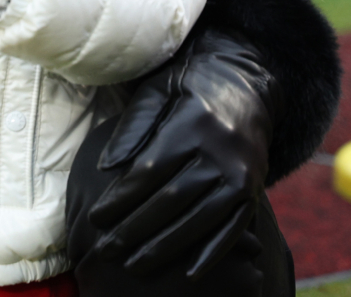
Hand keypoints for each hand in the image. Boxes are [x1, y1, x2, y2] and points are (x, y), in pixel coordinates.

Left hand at [85, 29, 276, 278]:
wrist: (247, 78)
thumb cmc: (189, 82)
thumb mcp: (157, 89)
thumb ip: (133, 126)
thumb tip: (106, 166)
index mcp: (191, 125)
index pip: (149, 171)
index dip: (121, 199)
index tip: (96, 218)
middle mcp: (220, 152)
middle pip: (171, 200)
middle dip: (135, 229)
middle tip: (106, 249)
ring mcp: (241, 174)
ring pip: (199, 219)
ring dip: (166, 247)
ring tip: (135, 264)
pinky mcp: (254, 188)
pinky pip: (233, 227)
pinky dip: (212, 252)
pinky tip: (190, 272)